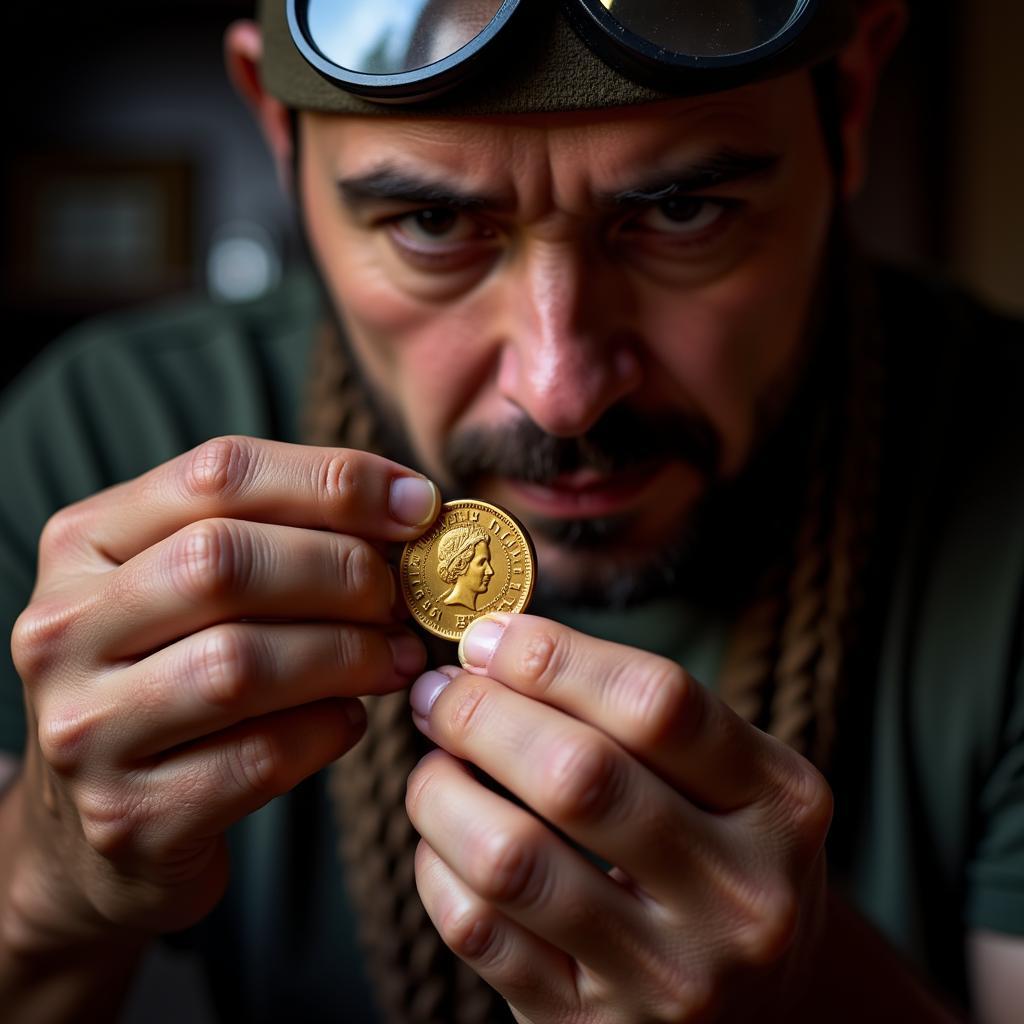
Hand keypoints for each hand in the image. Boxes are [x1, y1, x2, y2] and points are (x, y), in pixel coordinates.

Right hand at [10, 436, 437, 940]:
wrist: (106, 825)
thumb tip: (409, 507)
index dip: (334, 481)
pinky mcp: (129, 815)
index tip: (417, 507)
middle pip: (225, 563)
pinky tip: (350, 719)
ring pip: (240, 664)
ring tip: (396, 659)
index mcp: (84, 542)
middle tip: (402, 597)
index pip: (218, 474)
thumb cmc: (179, 674)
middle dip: (343, 571)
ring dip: (348, 655)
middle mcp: (63, 627)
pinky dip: (329, 730)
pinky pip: (259, 757)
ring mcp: (85, 727)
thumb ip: (278, 535)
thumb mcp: (196, 591)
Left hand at [406, 613, 832, 1022]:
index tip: (489, 637)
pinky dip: (436, 868)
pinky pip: (479, 933)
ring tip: (434, 765)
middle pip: (577, 774)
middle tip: (439, 693)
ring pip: (511, 859)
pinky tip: (442, 839)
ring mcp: (669, 978)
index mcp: (782, 804)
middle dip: (481, 715)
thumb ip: (634, 712)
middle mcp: (741, 897)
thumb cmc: (722, 856)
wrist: (761, 1009)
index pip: (657, 702)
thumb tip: (494, 649)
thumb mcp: (728, 778)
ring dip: (442, 792)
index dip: (554, 656)